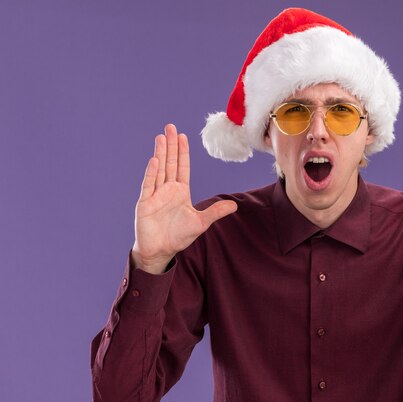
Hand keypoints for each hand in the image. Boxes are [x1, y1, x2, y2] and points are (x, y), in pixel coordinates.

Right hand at [131, 124, 236, 273]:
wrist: (161, 250)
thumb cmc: (179, 236)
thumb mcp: (201, 222)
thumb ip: (215, 212)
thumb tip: (234, 205)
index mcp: (180, 191)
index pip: (182, 167)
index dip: (183, 152)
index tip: (183, 136)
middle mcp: (167, 189)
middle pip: (170, 163)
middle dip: (171, 145)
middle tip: (171, 127)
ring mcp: (155, 195)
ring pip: (158, 170)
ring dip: (160, 153)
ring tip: (161, 137)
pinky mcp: (145, 203)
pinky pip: (149, 185)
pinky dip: (152, 173)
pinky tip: (155, 160)